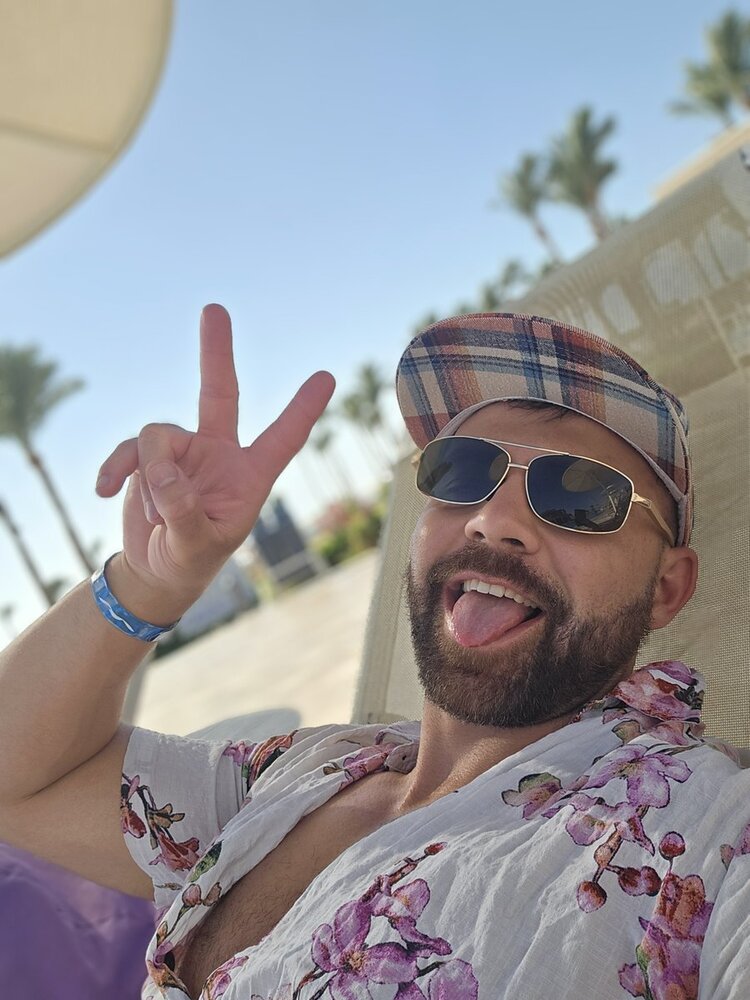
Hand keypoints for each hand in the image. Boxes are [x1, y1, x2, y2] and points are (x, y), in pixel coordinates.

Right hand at [95, 305, 334, 617]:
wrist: (155, 570)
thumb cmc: (189, 561)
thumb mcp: (194, 545)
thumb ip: (182, 510)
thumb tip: (162, 470)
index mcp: (248, 477)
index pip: (282, 439)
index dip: (302, 410)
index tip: (327, 377)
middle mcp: (219, 454)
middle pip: (219, 394)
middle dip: (215, 352)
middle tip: (214, 308)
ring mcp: (182, 452)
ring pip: (158, 433)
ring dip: (149, 476)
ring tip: (154, 516)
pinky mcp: (148, 457)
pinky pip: (129, 449)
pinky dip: (116, 468)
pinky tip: (104, 491)